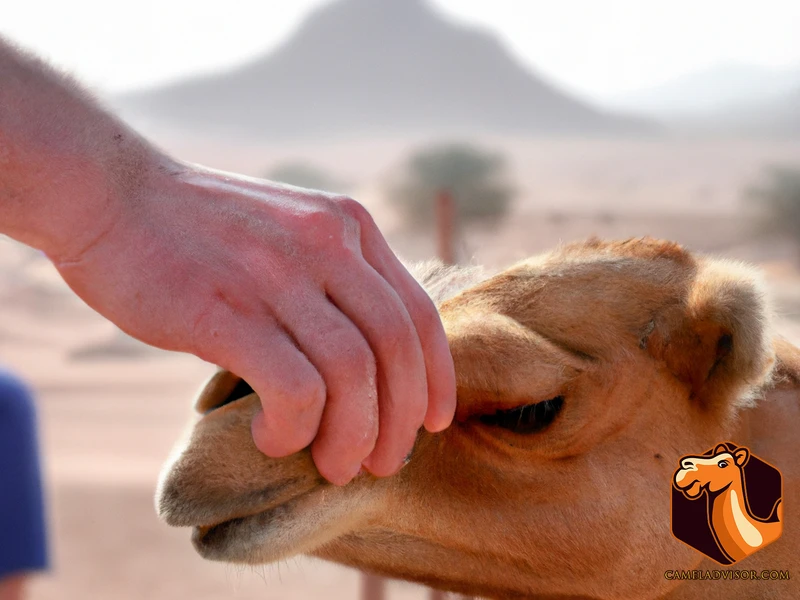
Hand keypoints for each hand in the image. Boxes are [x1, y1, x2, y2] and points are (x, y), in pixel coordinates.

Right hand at [51, 159, 456, 484]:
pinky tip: (273, 438)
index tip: (434, 423)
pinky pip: (294, 387)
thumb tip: (364, 362)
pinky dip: (296, 427)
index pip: (417, 312)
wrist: (108, 193)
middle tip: (383, 464)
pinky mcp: (225, 310)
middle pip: (396, 348)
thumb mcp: (287, 229)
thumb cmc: (198, 228)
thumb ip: (331, 276)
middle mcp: (325, 243)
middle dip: (399, 419)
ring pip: (353, 373)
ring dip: (353, 435)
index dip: (435, 377)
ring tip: (333, 465)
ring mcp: (276, 274)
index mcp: (347, 226)